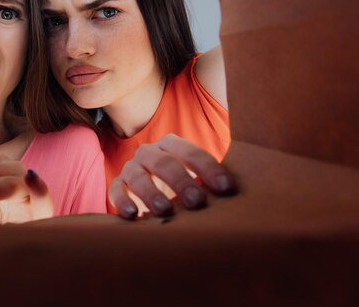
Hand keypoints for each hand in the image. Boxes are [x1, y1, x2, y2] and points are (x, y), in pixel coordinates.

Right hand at [108, 134, 236, 219]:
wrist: (152, 187)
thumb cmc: (184, 184)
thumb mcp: (198, 177)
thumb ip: (212, 180)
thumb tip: (243, 194)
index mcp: (172, 144)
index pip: (191, 152)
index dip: (209, 169)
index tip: (226, 188)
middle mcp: (149, 152)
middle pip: (164, 163)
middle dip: (181, 182)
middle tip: (197, 202)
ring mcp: (131, 167)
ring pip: (138, 176)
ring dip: (151, 193)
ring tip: (165, 210)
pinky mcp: (118, 184)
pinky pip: (116, 189)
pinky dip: (121, 201)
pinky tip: (133, 215)